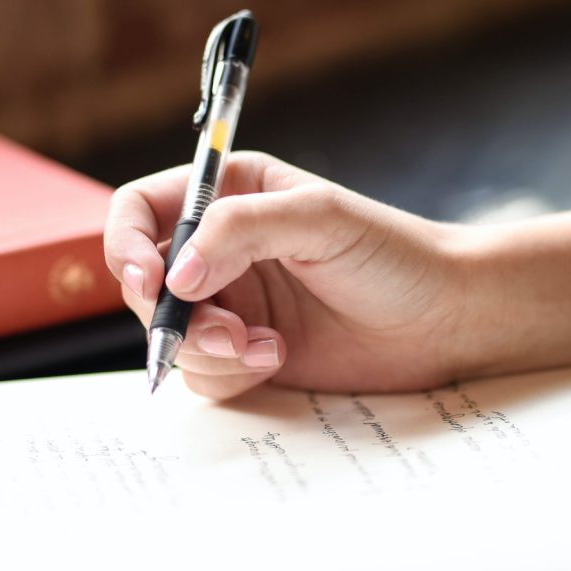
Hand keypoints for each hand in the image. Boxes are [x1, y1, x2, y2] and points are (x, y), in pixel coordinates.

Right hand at [103, 152, 475, 398]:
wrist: (444, 320)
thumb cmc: (394, 255)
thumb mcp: (319, 220)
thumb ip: (241, 230)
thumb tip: (174, 276)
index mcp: (230, 196)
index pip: (141, 212)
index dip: (126, 246)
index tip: (149, 281)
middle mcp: (220, 250)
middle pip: (146, 284)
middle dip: (175, 315)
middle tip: (226, 331)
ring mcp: (232, 305)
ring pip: (170, 337)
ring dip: (207, 349)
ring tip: (265, 347)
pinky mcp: (247, 354)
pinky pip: (203, 374)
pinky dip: (231, 374)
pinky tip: (278, 359)